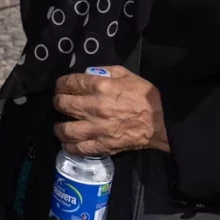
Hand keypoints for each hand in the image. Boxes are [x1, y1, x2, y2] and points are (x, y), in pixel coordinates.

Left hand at [53, 65, 168, 156]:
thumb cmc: (144, 95)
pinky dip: (68, 146)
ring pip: (65, 129)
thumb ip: (103, 71)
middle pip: (63, 104)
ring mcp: (96, 128)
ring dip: (58, 126)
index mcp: (100, 86)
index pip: (69, 83)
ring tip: (60, 124)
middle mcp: (94, 107)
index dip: (61, 84)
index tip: (61, 86)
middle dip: (58, 101)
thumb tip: (86, 74)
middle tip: (60, 102)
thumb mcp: (125, 73)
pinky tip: (68, 142)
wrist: (161, 121)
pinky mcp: (102, 145)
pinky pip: (78, 148)